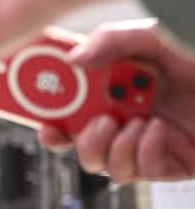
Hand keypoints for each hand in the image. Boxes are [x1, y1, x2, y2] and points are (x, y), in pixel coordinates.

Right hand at [37, 20, 194, 181]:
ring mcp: (150, 141)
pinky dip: (143, 152)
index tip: (35, 112)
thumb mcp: (158, 36)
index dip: (46, 111)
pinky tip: (158, 131)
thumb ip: (112, 40)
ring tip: (131, 123)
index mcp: (119, 84)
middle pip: (78, 140)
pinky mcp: (173, 164)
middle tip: (83, 123)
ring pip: (103, 164)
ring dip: (109, 147)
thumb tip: (74, 60)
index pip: (71, 101)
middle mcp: (129, 114)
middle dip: (71, 138)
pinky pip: (139, 171)